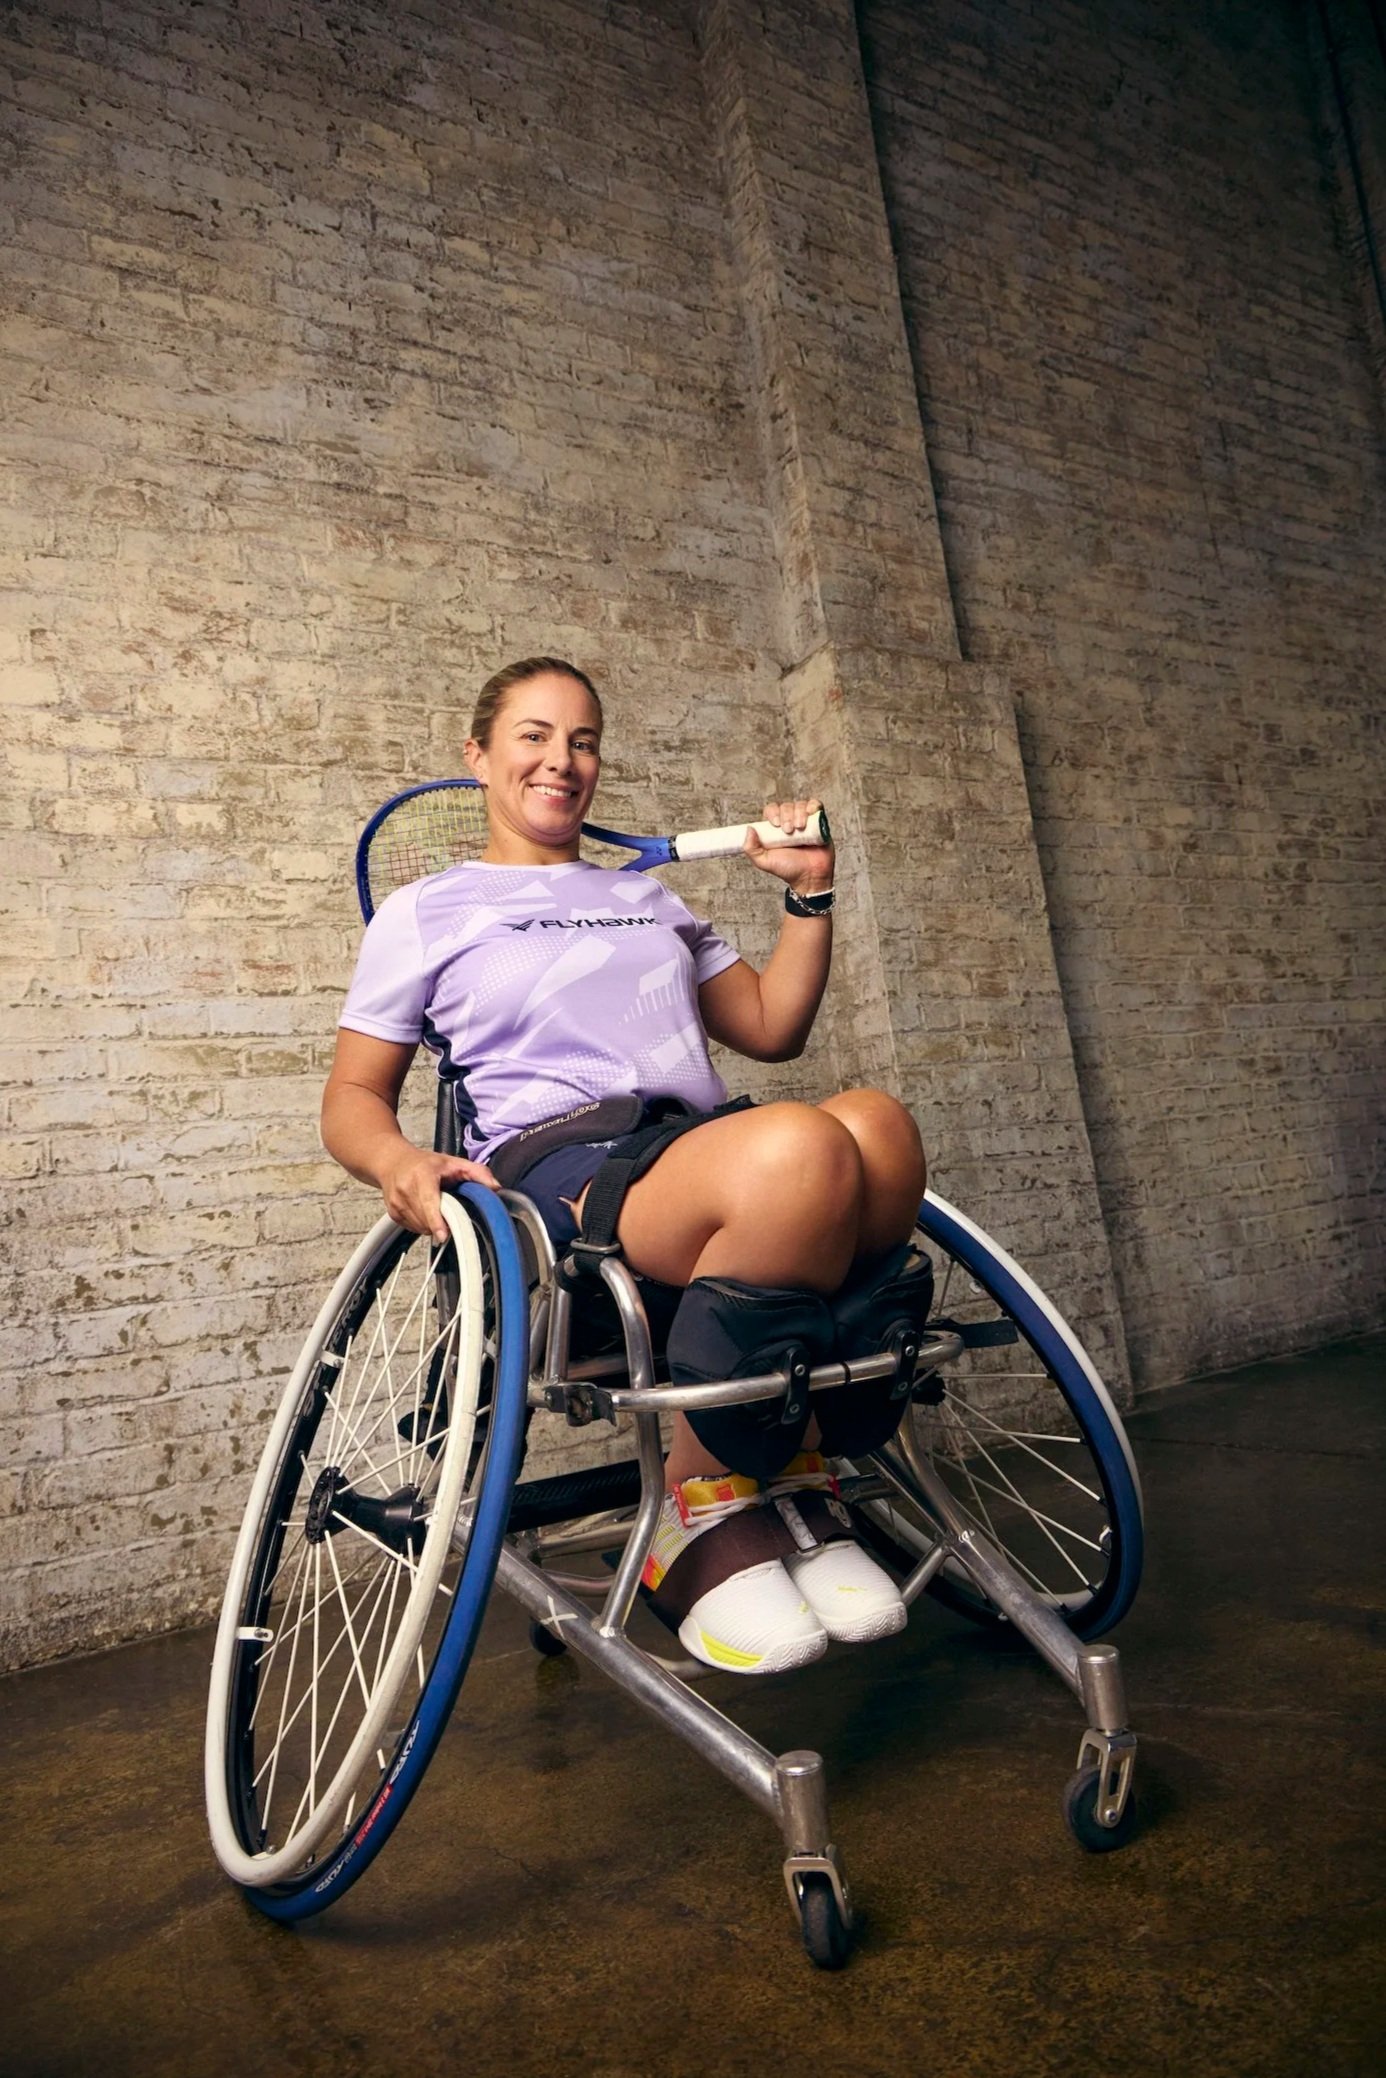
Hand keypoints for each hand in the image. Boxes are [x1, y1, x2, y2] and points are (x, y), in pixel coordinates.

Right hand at [377, 1144, 497, 1241]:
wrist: (392, 1161)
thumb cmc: (424, 1163)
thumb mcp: (453, 1162)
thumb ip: (478, 1173)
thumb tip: (496, 1188)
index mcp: (421, 1175)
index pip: (428, 1201)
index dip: (436, 1220)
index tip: (444, 1235)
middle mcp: (405, 1189)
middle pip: (427, 1219)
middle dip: (442, 1222)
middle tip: (450, 1211)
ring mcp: (396, 1203)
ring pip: (421, 1227)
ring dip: (433, 1225)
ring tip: (436, 1207)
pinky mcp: (393, 1214)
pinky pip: (413, 1229)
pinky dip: (423, 1224)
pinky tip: (425, 1210)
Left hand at [744, 797, 833, 894]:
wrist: (810, 876)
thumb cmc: (788, 870)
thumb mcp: (764, 862)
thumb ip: (751, 848)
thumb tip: (749, 829)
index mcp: (774, 830)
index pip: (771, 810)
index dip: (773, 812)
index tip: (775, 824)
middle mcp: (789, 823)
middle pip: (786, 806)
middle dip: (786, 816)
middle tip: (788, 831)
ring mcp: (804, 821)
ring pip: (800, 805)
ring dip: (799, 813)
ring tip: (800, 828)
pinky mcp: (818, 822)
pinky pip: (816, 805)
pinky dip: (813, 806)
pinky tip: (811, 815)